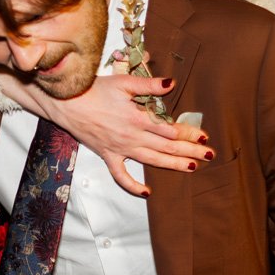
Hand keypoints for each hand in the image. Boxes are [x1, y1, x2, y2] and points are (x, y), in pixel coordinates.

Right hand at [2, 73, 209, 196]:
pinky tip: (147, 192)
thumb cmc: (93, 89)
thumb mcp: (123, 82)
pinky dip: (134, 185)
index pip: (169, 128)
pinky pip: (121, 175)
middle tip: (209, 155)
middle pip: (166, 146)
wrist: (65, 103)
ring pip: (152, 160)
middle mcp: (132, 136)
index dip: (188, 132)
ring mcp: (120, 148)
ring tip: (192, 168)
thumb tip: (171, 83)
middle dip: (189, 151)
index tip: (203, 136)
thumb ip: (149, 85)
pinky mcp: (107, 155)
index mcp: (137, 118)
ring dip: (174, 165)